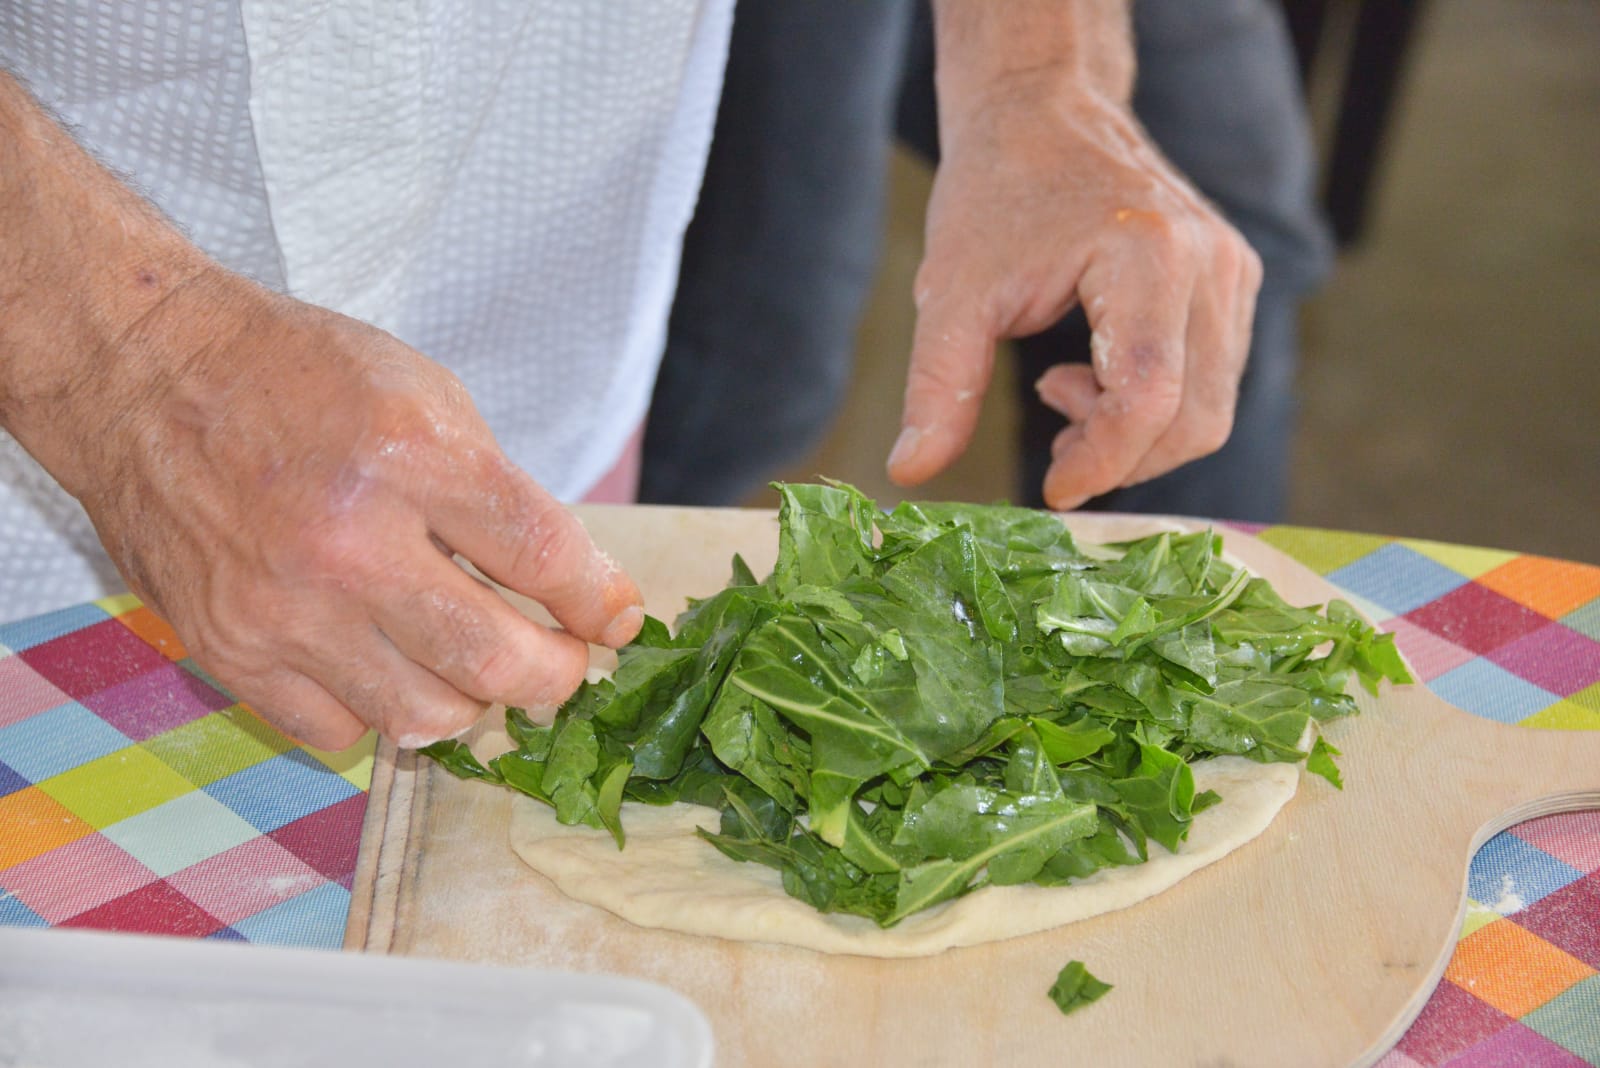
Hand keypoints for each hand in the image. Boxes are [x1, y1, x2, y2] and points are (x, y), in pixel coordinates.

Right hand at [77, 273, 642, 749]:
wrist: (146, 376)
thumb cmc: (298, 375)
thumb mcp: (426, 396)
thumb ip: (499, 495)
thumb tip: (573, 588)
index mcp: (411, 457)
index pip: (545, 558)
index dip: (601, 602)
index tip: (618, 617)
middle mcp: (348, 543)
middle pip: (496, 661)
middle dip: (558, 675)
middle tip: (565, 662)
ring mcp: (283, 608)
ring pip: (425, 717)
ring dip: (473, 702)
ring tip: (475, 665)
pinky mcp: (230, 650)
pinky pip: (340, 731)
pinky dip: (379, 711)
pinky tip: (384, 665)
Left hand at [886, 69, 1262, 509]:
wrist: (1041, 110)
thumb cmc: (994, 192)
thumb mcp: (951, 292)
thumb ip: (939, 387)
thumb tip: (909, 473)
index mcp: (1149, 255)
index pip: (1149, 397)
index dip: (1102, 460)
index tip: (1050, 487)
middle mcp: (1211, 263)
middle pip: (1196, 419)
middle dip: (1120, 457)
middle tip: (1053, 441)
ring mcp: (1232, 270)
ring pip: (1211, 409)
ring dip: (1135, 434)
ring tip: (1063, 390)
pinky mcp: (1233, 280)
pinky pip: (1212, 380)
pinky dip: (1154, 406)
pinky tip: (1092, 371)